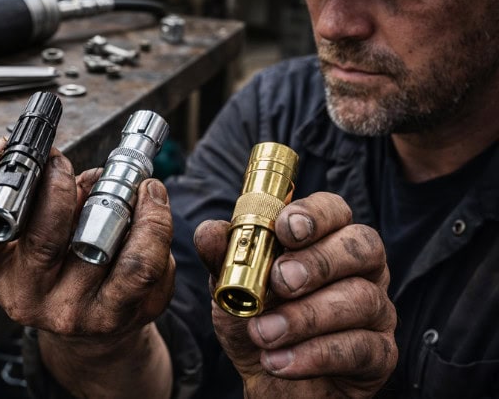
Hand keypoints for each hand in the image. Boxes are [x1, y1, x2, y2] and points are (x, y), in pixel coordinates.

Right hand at [0, 138, 175, 396]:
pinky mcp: (115, 315)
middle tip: (67, 162)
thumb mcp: (29, 235)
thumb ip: (36, 197)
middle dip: (59, 185)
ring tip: (127, 184)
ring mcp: (71, 311)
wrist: (94, 328)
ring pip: (102, 245)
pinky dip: (154, 223)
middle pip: (43, 237)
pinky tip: (152, 203)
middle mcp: (28, 296)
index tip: (4, 149)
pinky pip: (143, 264)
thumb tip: (64, 165)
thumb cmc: (60, 266)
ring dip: (120, 201)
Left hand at [195, 192, 397, 398]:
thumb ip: (223, 258)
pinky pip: (362, 348)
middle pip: (363, 245)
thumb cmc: (257, 324)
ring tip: (262, 334)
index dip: (314, 214)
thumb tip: (210, 231)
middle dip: (318, 261)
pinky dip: (315, 355)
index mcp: (326, 241)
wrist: (270, 384)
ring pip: (361, 298)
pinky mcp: (380, 354)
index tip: (284, 229)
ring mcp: (376, 311)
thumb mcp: (231, 290)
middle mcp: (360, 270)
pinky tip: (279, 362)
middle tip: (280, 282)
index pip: (335, 210)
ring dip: (306, 317)